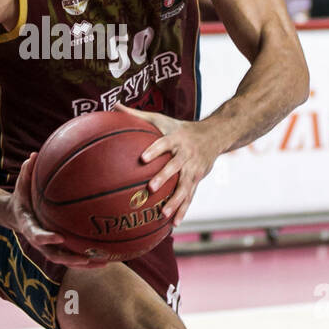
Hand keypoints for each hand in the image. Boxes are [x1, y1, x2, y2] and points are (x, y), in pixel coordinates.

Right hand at [7, 152, 109, 268]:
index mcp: (29, 226)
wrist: (18, 215)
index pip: (36, 235)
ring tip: (104, 262)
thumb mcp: (21, 185)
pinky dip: (88, 259)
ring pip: (66, 261)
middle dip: (70, 259)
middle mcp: (40, 241)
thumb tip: (33, 155)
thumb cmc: (23, 197)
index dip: (47, 238)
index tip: (59, 237)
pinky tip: (107, 258)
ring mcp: (49, 247)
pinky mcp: (58, 249)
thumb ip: (27, 172)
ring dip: (84, 264)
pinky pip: (73, 256)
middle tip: (85, 258)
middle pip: (54, 255)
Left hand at [114, 101, 221, 224]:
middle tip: (151, 189)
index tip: (142, 158)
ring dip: (176, 201)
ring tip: (163, 215)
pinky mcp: (198, 180)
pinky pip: (190, 196)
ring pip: (185, 186)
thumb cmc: (181, 128)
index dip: (155, 149)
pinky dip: (183, 210)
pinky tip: (173, 224)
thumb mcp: (162, 119)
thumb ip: (137, 115)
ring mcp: (194, 169)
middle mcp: (186, 154)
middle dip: (165, 177)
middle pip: (175, 167)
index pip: (165, 143)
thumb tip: (114, 105)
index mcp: (176, 138)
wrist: (215, 135)